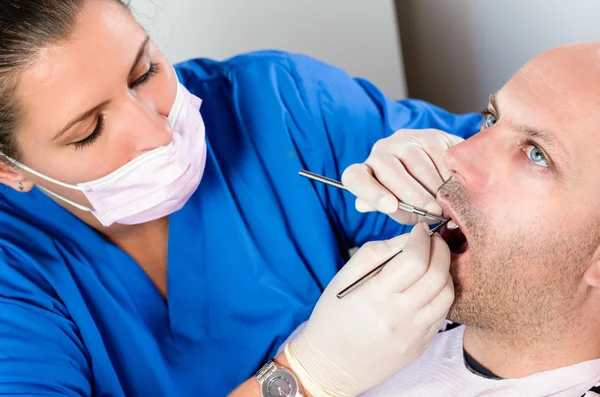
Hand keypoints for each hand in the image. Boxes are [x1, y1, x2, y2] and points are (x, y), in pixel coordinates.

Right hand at [286, 224, 453, 396]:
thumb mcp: (344, 279)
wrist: (331, 365)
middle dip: (440, 249)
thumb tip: (407, 238)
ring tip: (433, 262)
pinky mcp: (422, 345)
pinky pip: (443, 313)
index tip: (419, 230)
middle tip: (432, 240)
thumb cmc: (333, 318)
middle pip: (437, 275)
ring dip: (445, 271)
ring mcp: (414, 334)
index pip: (414, 260)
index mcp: (375, 296)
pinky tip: (428, 286)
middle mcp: (398, 316)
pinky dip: (441, 293)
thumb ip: (377, 253)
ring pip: (447, 294)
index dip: (421, 239)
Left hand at [342, 129, 462, 223]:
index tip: (390, 206)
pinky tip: (455, 187)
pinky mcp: (431, 135)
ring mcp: (405, 140)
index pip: (354, 177)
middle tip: (433, 211)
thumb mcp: (400, 209)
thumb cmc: (413, 198)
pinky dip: (449, 175)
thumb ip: (388, 210)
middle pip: (391, 170)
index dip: (371, 192)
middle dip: (414, 194)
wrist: (440, 176)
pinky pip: (439, 155)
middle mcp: (381, 151)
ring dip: (435, 187)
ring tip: (446, 204)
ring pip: (418, 163)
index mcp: (366, 172)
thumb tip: (362, 205)